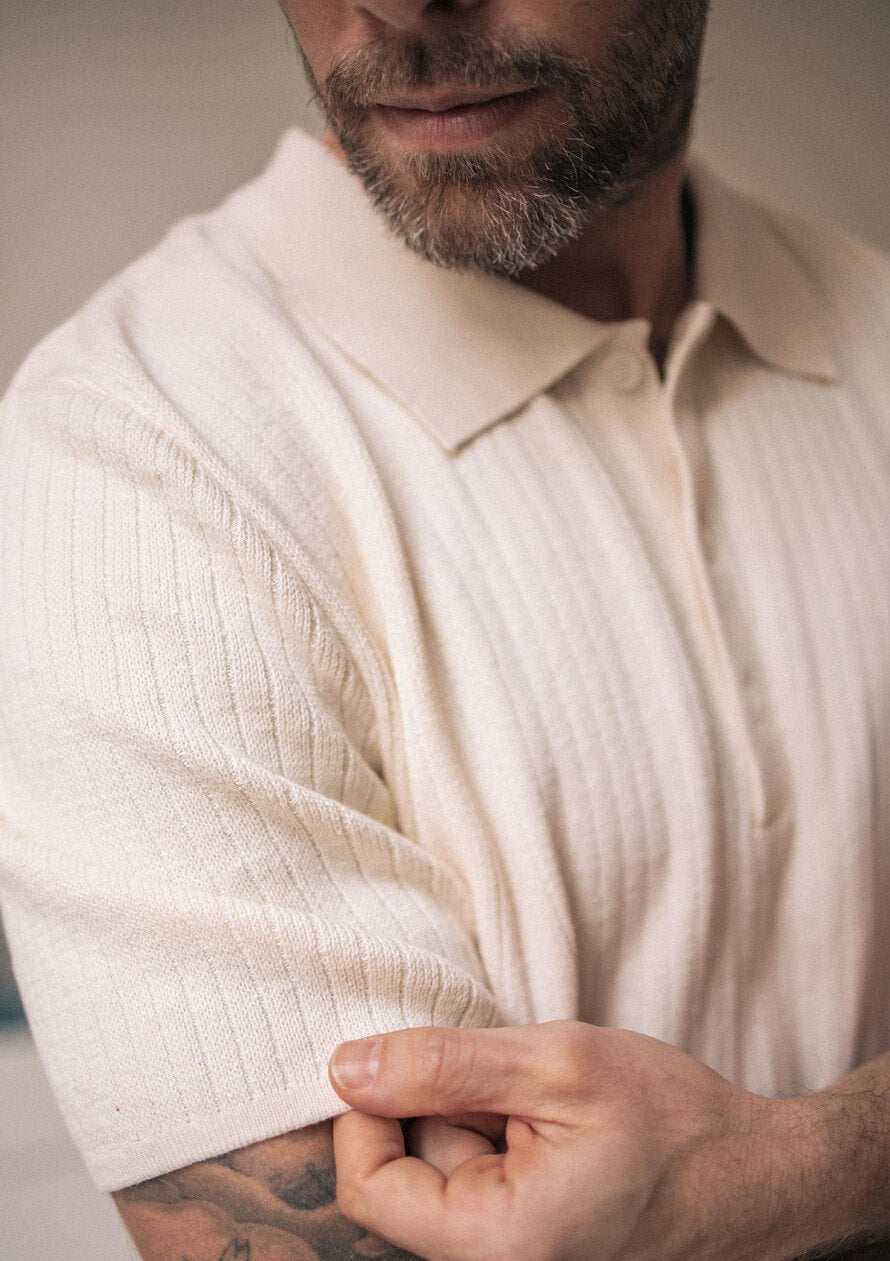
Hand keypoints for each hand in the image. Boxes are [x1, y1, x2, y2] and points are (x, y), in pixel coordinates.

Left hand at [327, 1020, 804, 1260]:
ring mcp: (516, 1255)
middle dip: (441, 1100)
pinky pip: (481, 1175)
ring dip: (475, 1109)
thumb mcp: (557, 1066)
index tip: (406, 1052)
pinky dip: (499, 1126)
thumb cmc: (675, 1124)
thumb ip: (442, 1065)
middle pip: (407, 1171)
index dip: (368, 1109)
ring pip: (445, 1164)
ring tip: (543, 1092)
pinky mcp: (531, 1237)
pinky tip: (549, 1112)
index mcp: (495, 1245)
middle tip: (509, 1067)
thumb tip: (344, 1066)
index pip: (367, 1185)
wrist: (759, 1175)